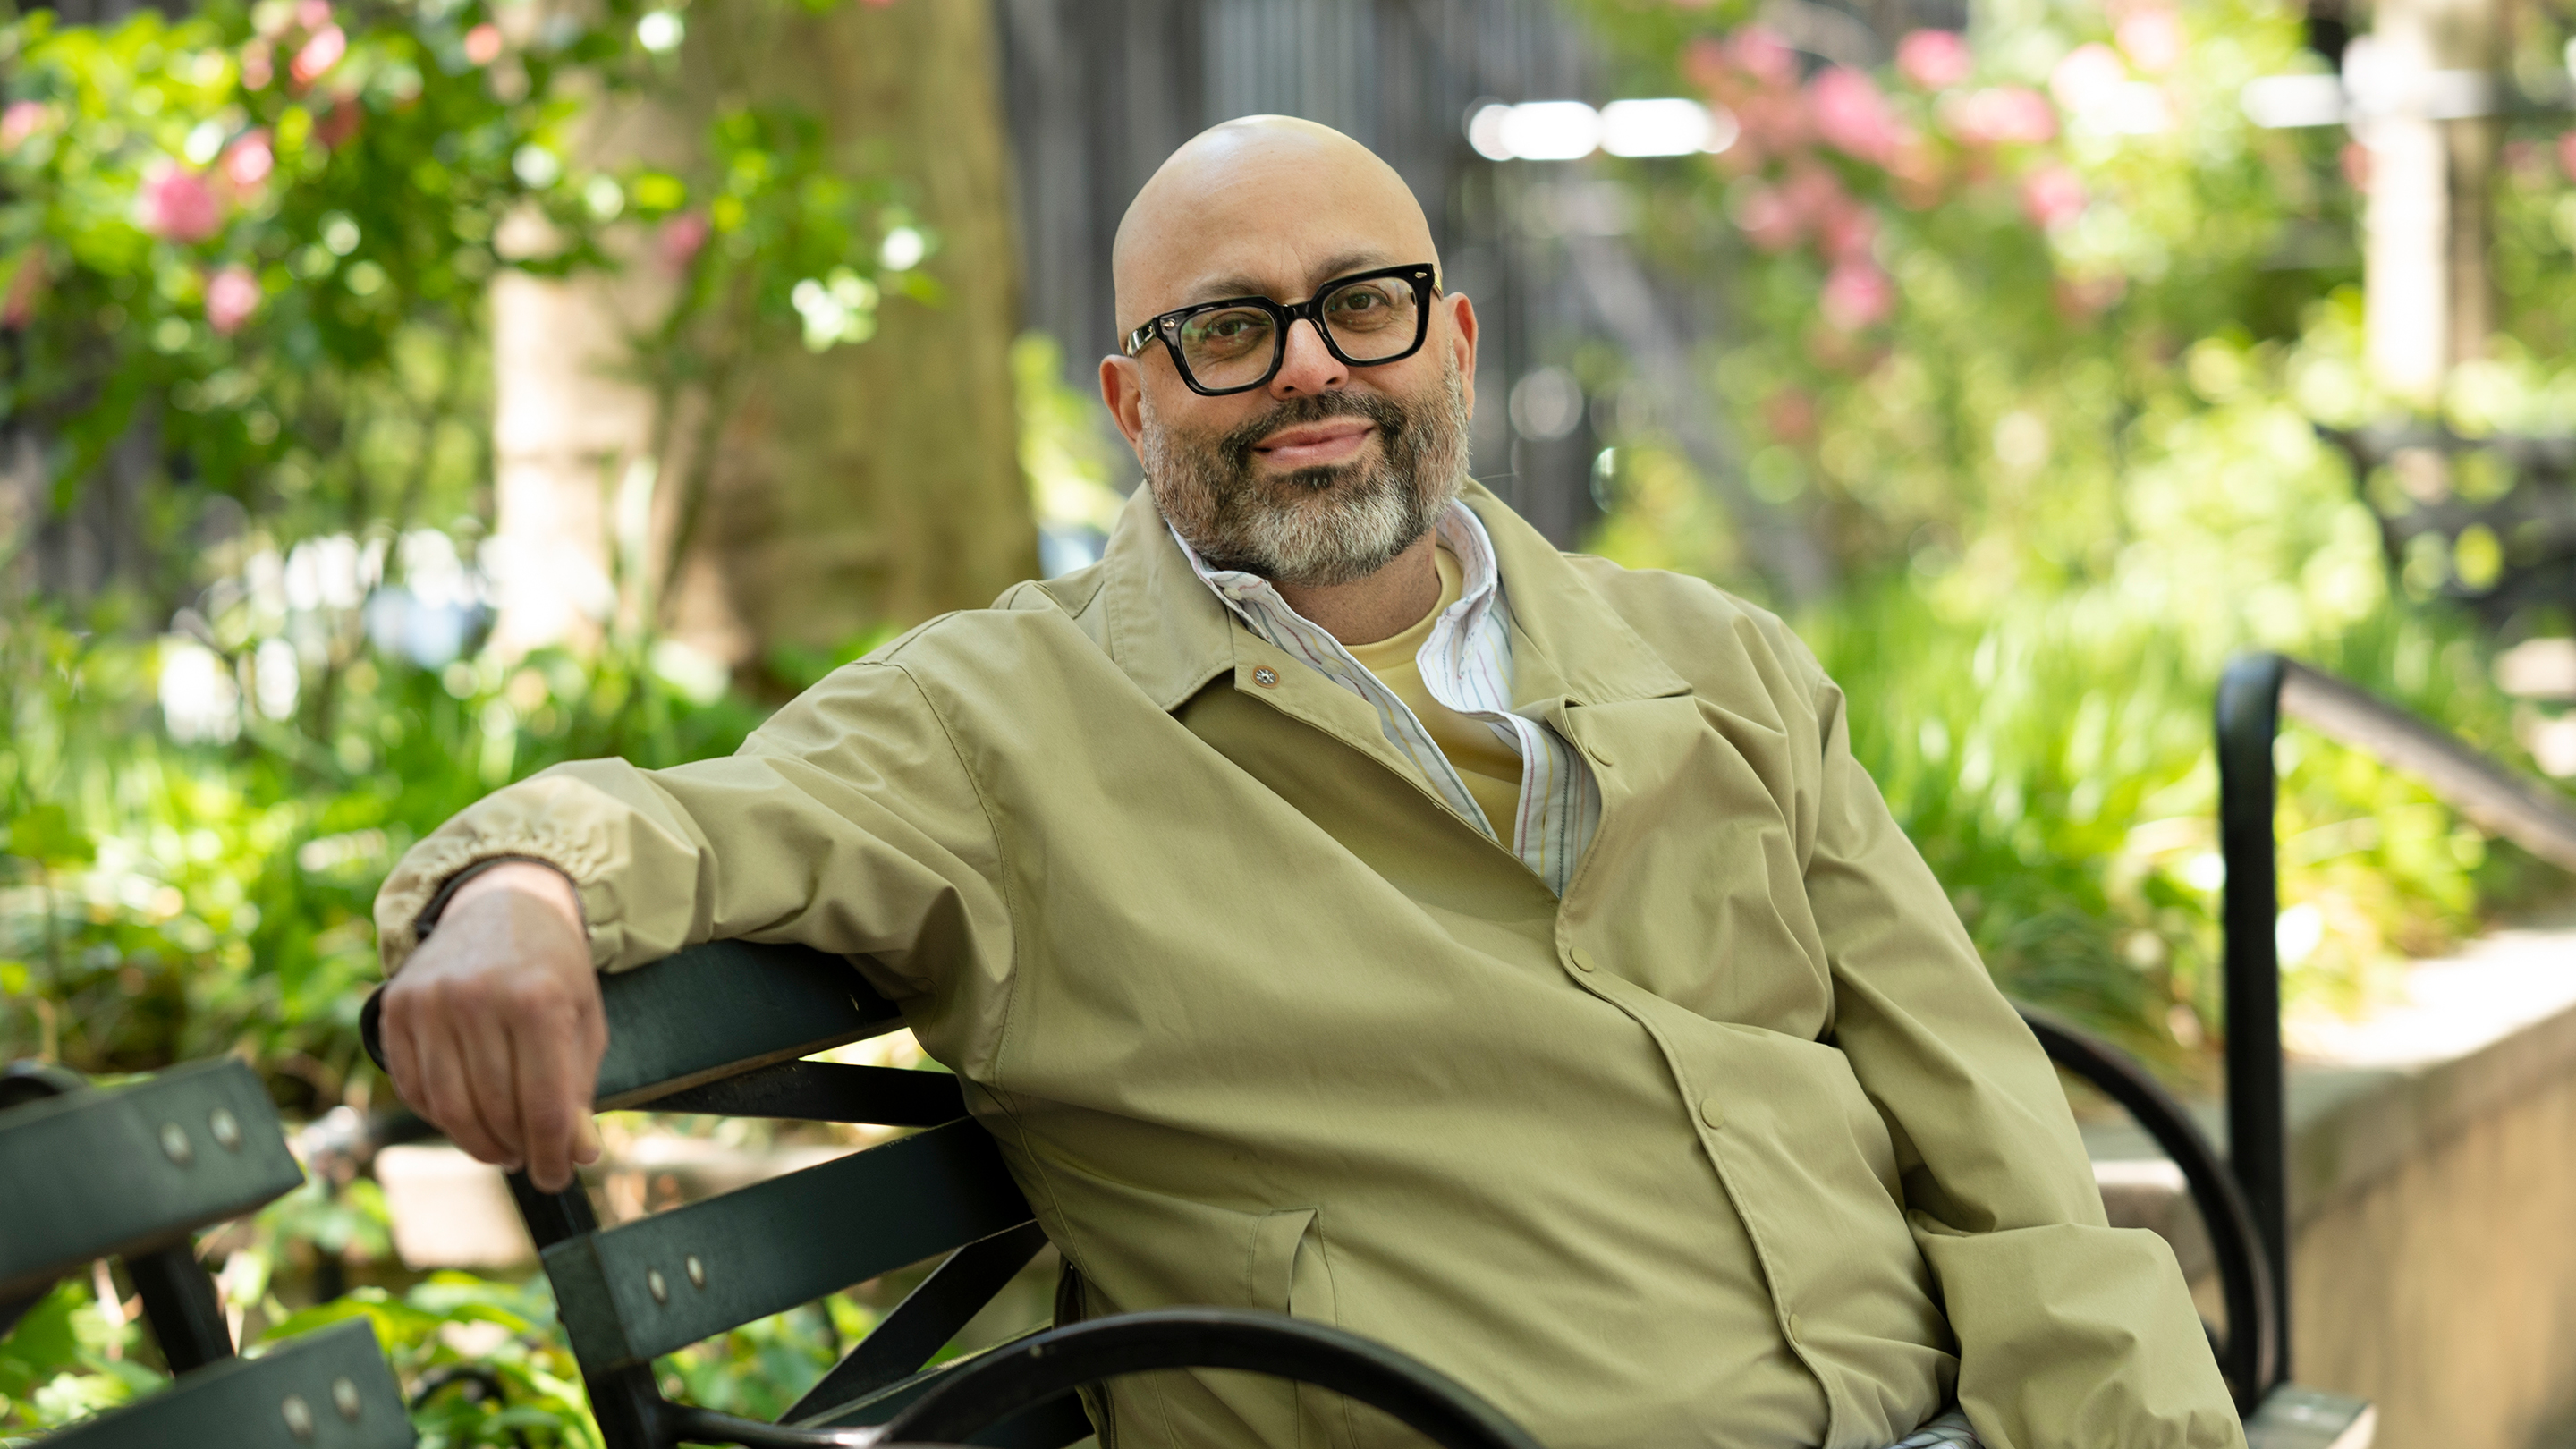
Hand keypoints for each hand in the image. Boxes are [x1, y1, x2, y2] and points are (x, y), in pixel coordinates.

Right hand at [380, 862, 604, 1191]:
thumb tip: (578, 1154)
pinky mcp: (396, 1007)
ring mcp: (431, 1002)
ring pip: (450, 1107)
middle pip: (496, 1111)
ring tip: (501, 1147)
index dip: (553, 1154)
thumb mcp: (584, 1017)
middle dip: (517, 1149)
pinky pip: (413, 1086)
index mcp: (537, 1000)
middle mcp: (478, 999)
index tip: (558, 1176)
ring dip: (478, 1142)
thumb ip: (580, 1086)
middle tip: (529, 1160)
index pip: (544, 1105)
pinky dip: (439, 1115)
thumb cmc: (552, 968)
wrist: (500, 902)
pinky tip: (465, 1116)